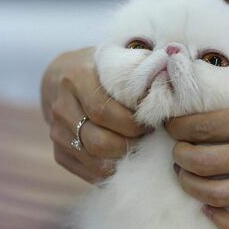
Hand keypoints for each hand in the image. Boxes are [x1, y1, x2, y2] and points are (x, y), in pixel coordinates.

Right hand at [42, 47, 147, 182]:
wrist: (61, 77)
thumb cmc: (101, 68)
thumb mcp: (117, 57)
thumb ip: (140, 67)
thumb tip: (172, 78)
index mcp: (77, 78)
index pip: (105, 111)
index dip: (133, 124)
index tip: (154, 124)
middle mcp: (62, 107)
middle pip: (99, 141)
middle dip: (131, 145)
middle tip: (151, 140)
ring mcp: (57, 132)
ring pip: (94, 159)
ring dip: (123, 160)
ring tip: (143, 149)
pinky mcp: (58, 152)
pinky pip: (88, 171)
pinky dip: (112, 171)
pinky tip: (128, 160)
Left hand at [166, 82, 228, 228]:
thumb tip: (221, 76)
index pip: (204, 126)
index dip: (178, 126)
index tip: (172, 124)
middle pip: (201, 161)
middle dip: (178, 155)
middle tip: (177, 149)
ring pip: (214, 195)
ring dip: (190, 185)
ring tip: (186, 174)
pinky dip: (221, 221)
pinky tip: (211, 209)